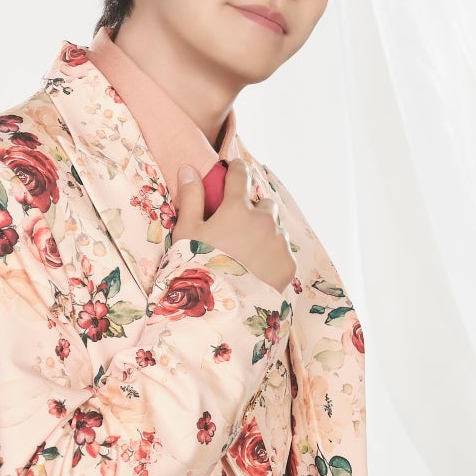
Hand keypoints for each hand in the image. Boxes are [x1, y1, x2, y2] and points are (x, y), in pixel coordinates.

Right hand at [173, 158, 294, 293]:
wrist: (219, 307)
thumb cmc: (197, 266)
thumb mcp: (187, 232)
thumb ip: (191, 197)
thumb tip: (188, 168)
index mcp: (237, 208)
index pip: (240, 175)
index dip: (237, 169)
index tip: (236, 168)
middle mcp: (263, 220)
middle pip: (264, 204)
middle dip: (254, 211)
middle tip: (239, 229)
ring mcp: (279, 242)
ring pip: (276, 229)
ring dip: (266, 234)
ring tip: (249, 254)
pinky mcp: (288, 264)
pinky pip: (283, 252)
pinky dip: (273, 256)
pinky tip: (258, 270)